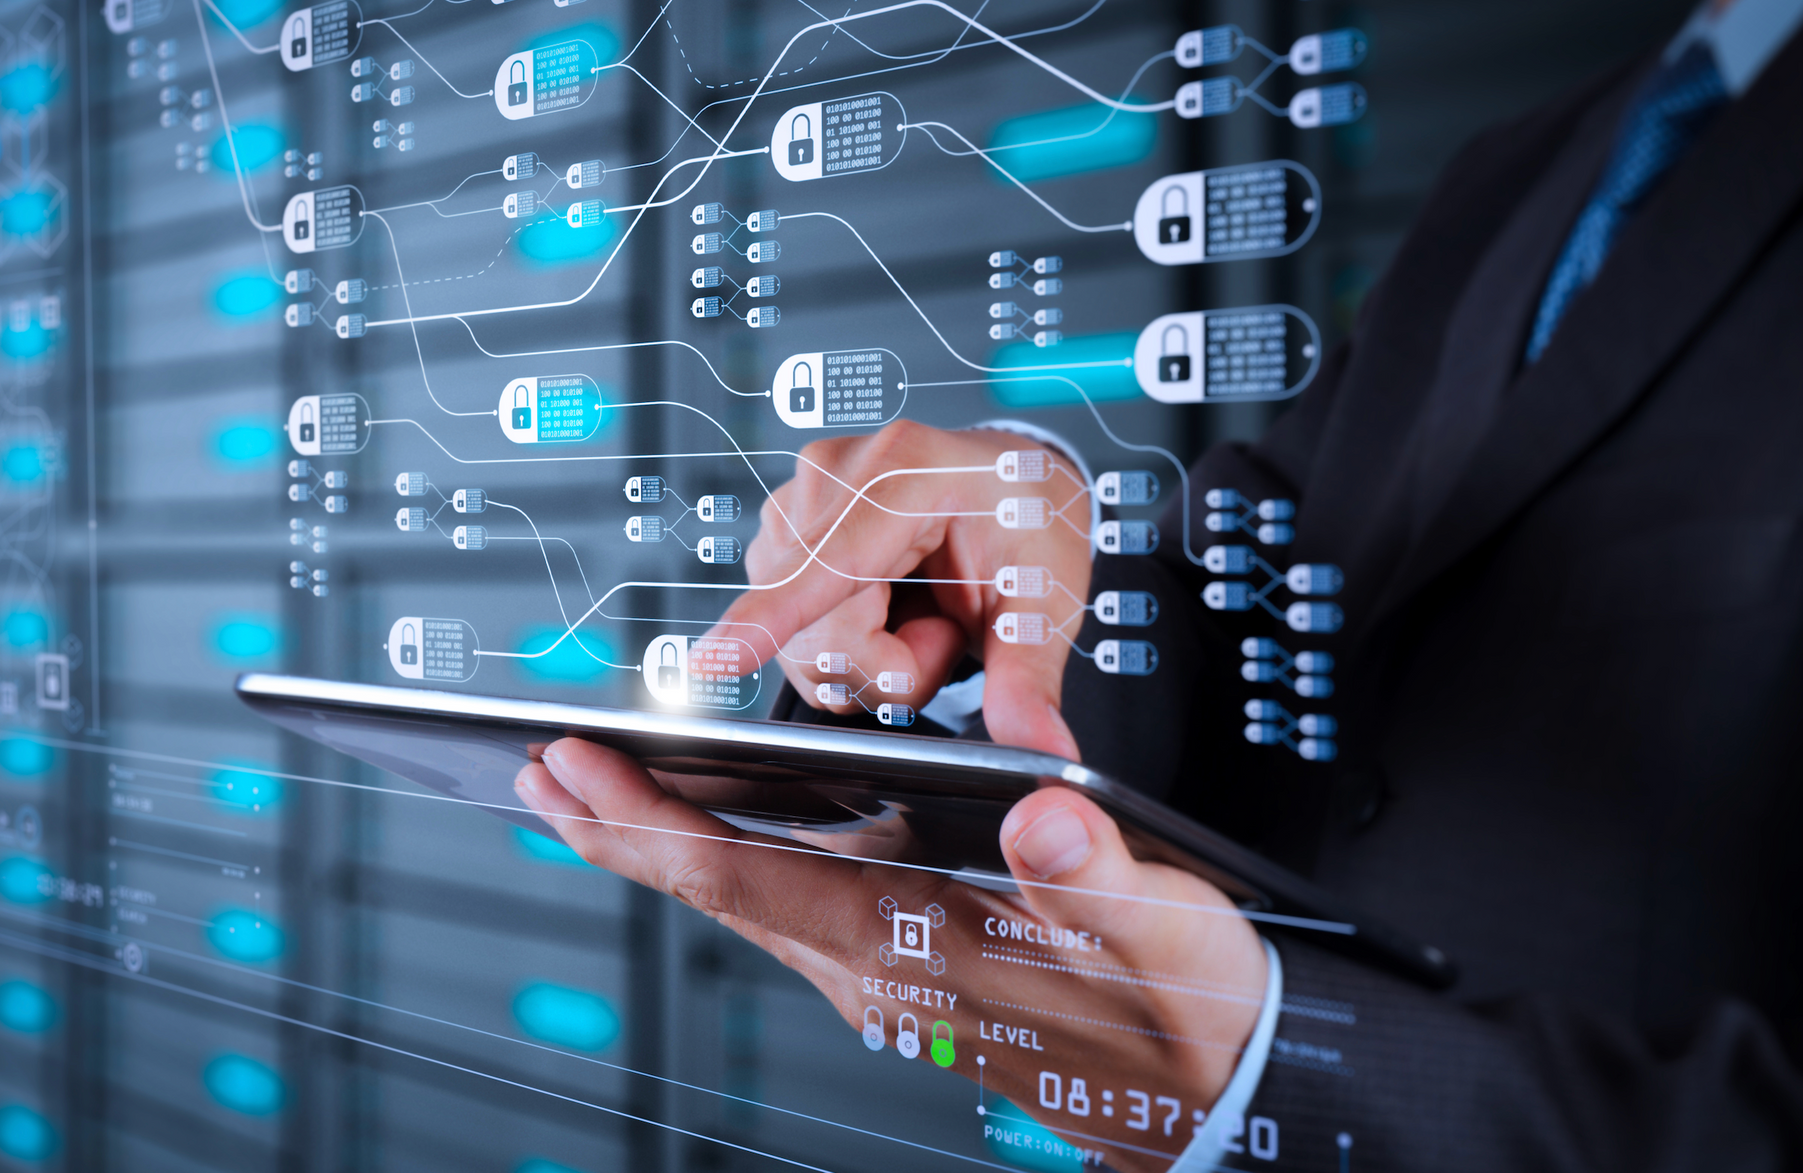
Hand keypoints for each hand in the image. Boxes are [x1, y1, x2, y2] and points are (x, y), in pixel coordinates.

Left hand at [514, 738, 1267, 1169]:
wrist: (1211, 1087)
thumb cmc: (1185, 1006)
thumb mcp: (1163, 933)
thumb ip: (1096, 876)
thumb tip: (1039, 814)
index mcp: (915, 948)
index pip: (752, 882)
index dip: (654, 823)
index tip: (579, 767)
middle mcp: (876, 968)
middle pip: (718, 895)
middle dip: (619, 830)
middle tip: (538, 772)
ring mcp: (883, 973)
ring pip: (740, 902)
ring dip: (658, 842)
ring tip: (590, 790)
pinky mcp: (902, 965)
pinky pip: (782, 908)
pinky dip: (722, 860)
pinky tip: (709, 829)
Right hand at [719, 422, 1092, 759]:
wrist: (1009, 483)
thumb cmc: (1027, 520)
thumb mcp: (1045, 598)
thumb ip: (1030, 677)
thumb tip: (1042, 750)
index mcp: (905, 471)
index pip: (829, 565)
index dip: (770, 620)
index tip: (715, 661)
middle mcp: (833, 476)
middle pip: (812, 629)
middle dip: (883, 665)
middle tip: (947, 632)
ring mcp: (796, 503)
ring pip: (795, 640)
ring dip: (862, 657)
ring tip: (921, 613)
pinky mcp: (779, 533)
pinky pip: (787, 629)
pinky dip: (840, 642)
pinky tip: (884, 607)